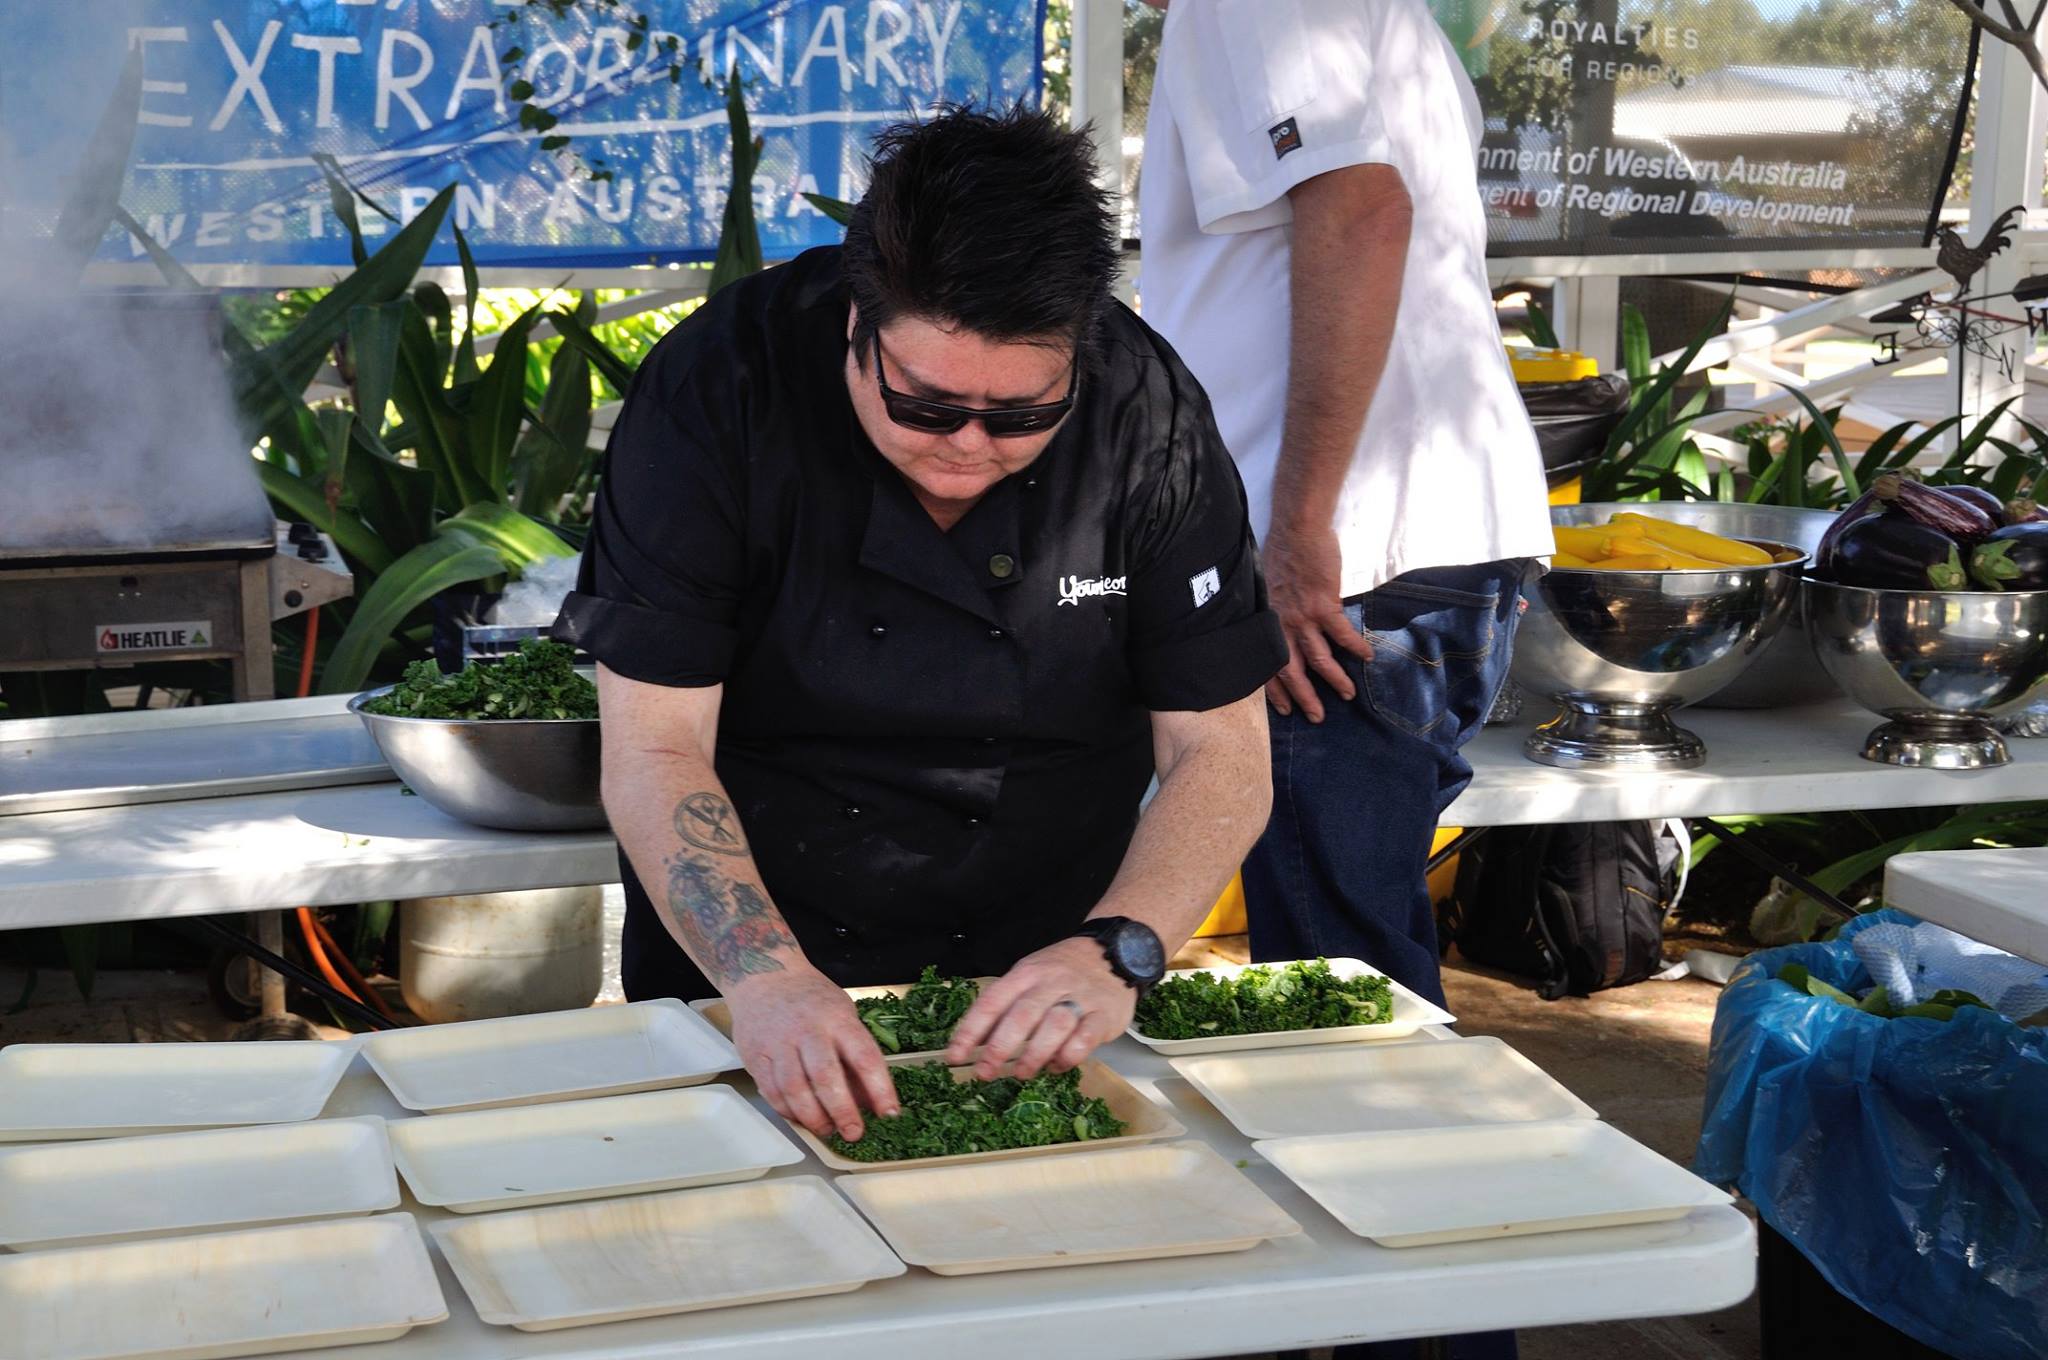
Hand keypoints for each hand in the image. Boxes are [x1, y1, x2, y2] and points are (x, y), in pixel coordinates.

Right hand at [725, 966, 898, 1140]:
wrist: (763, 975)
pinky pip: (771, 1091)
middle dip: (842, 1111)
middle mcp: (807, 1030)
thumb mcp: (843, 1014)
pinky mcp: (755, 1054)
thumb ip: (854, 1056)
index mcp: (838, 1018)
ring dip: (813, 1117)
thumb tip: (869, 1100)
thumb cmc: (811, 999)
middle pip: (825, 1077)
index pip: (864, 1057)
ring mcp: (778, 1043)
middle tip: (854, 1133)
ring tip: (827, 1129)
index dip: (880, 1089)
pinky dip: (788, 1111)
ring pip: (794, 1089)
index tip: (889, 1114)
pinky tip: (801, 1118)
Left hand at [944, 936, 1136, 1079]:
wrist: (1113, 952)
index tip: (954, 1056)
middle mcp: (1051, 983)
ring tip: (1021, 1074)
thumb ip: (1006, 1006)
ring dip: (1034, 1054)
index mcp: (1026, 973)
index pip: (993, 1001)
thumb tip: (972, 1042)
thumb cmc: (1062, 972)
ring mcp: (1080, 998)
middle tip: (984, 1073)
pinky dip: (1068, 1056)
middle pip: (1022, 1015)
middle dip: (999, 1047)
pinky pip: (1085, 1037)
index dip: (971, 1030)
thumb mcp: (1030, 977)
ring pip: (1055, 1025)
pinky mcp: (1104, 1014)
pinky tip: (1057, 1066)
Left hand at [1260, 519, 1371, 722]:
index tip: (1284, 709)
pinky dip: (1356, 647)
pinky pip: (1342, 635)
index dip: (1276, 690)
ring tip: (1348, 695)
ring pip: (1319, 659)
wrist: (1298, 529)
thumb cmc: (1283, 552)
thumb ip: (1277, 611)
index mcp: (1268, 622)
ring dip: (1335, 680)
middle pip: (1291, 671)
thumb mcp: (1269, 588)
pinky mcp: (1324, 605)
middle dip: (1304, 698)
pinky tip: (1368, 657)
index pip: (1267, 665)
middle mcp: (1282, 624)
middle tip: (1316, 717)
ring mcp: (1302, 617)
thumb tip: (1286, 626)